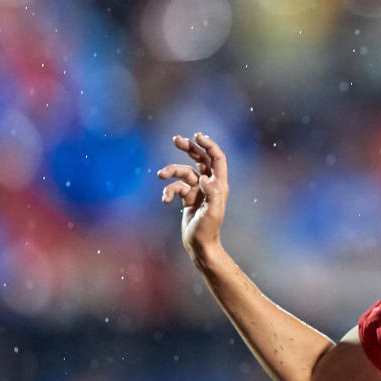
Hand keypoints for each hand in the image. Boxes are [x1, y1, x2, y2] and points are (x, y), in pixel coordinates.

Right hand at [159, 132, 228, 258]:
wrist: (199, 245)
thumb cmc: (208, 230)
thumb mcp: (212, 212)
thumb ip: (212, 193)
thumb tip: (204, 178)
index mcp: (219, 185)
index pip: (217, 159)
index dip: (209, 145)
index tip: (197, 136)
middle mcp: (209, 185)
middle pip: (200, 159)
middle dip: (189, 148)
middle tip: (176, 139)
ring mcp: (198, 190)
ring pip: (183, 172)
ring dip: (171, 171)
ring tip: (161, 174)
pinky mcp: (188, 197)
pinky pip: (175, 187)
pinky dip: (168, 191)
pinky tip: (165, 200)